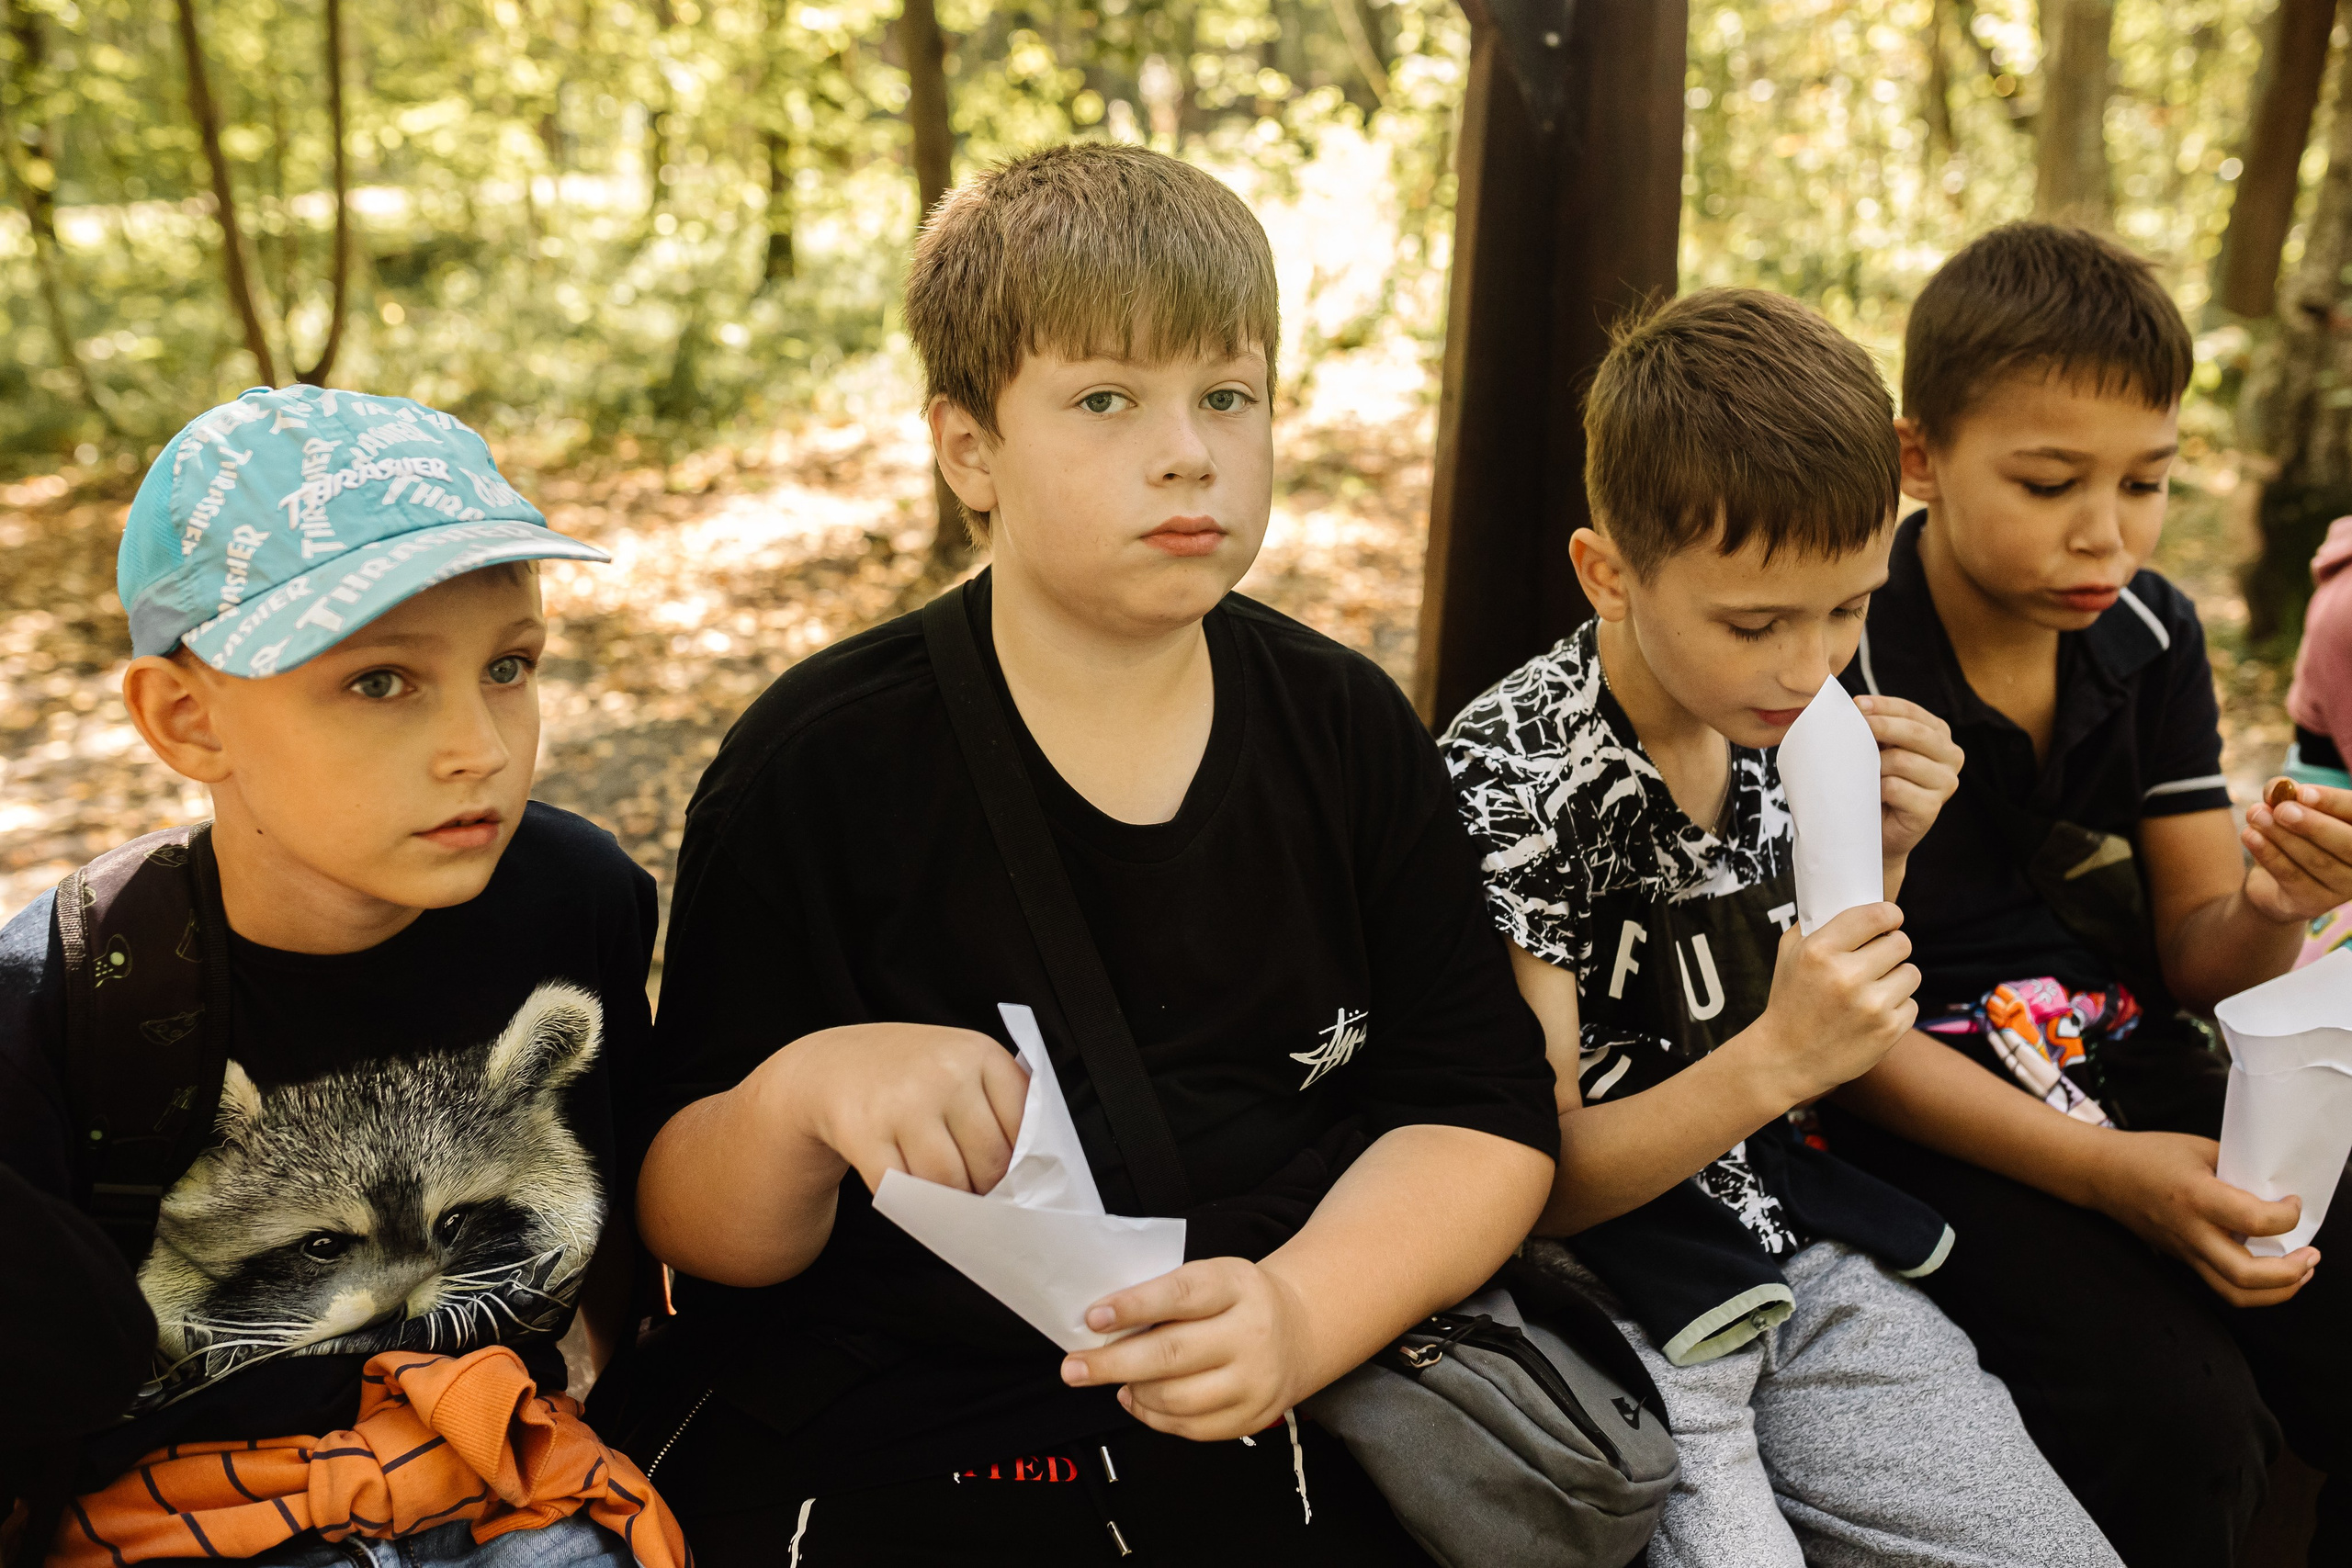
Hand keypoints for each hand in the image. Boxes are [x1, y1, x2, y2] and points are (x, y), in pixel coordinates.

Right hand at [771, 1022, 1027, 1196]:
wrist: (833, 1065)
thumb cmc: (913, 1074)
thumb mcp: (963, 1064)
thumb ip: (1002, 1103)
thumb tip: (1035, 1173)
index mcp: (979, 1052)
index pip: (1025, 1127)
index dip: (1022, 1163)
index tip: (1013, 1177)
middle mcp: (944, 1071)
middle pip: (990, 1161)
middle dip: (987, 1187)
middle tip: (976, 1190)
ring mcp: (902, 1101)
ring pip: (949, 1182)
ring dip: (951, 1200)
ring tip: (946, 1191)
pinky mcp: (863, 1132)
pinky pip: (903, 1190)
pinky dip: (910, 1201)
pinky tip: (909, 1188)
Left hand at [1059, 1257, 1313, 1440]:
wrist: (1298, 1329)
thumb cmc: (1236, 1300)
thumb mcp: (1211, 1276)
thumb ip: (1165, 1294)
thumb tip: (1102, 1325)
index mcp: (1236, 1286)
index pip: (1181, 1294)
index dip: (1134, 1306)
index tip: (1093, 1318)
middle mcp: (1251, 1333)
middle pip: (1172, 1354)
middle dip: (1113, 1363)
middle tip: (1073, 1367)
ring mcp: (1255, 1380)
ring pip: (1176, 1397)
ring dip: (1132, 1390)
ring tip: (1112, 1379)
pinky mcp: (1252, 1417)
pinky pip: (1189, 1427)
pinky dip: (1152, 1415)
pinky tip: (1137, 1398)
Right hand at [1745, 902, 1917, 1104]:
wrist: (1787, 1058)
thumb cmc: (1790, 1000)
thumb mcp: (1789, 954)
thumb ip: (1817, 923)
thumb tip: (1854, 900)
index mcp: (1820, 950)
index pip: (1877, 915)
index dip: (1890, 915)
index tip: (1890, 920)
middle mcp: (1846, 976)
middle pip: (1901, 942)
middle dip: (1892, 947)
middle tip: (1879, 958)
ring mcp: (1871, 1005)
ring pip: (1912, 973)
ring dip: (1897, 978)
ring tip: (1874, 989)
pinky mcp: (1888, 1030)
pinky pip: (1912, 1004)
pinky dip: (1897, 1008)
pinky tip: (1873, 1014)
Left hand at [1854, 694, 1962, 867]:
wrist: (1874, 831)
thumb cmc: (1875, 784)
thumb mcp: (1879, 749)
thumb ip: (1876, 728)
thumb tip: (1856, 707)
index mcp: (1939, 735)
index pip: (1912, 712)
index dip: (1884, 706)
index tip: (1857, 704)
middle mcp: (1950, 756)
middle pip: (1915, 733)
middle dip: (1880, 726)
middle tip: (1852, 725)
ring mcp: (1946, 783)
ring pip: (1902, 760)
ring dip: (1874, 764)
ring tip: (1859, 771)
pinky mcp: (1931, 808)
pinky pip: (1896, 788)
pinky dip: (1876, 788)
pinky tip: (1870, 793)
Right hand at [2085, 1130, 2317, 1305]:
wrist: (2103, 1174)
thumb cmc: (2149, 1155)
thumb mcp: (2200, 1148)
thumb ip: (2239, 1169)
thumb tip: (2275, 1188)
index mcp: (2195, 1196)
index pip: (2255, 1219)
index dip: (2288, 1215)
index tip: (2293, 1202)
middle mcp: (2191, 1231)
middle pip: (2246, 1275)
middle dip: (2291, 1273)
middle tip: (2311, 1255)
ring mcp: (2185, 1251)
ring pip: (2236, 1293)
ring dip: (2278, 1291)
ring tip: (2301, 1272)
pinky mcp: (2184, 1260)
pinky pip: (2224, 1285)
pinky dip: (2257, 1286)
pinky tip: (2272, 1269)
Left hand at [2242, 780, 2351, 923]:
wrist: (2274, 882)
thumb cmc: (2291, 834)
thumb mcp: (2288, 807)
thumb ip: (2286, 794)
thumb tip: (2279, 787)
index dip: (2333, 803)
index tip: (2301, 792)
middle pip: (2347, 844)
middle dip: (2313, 824)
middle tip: (2281, 810)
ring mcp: (2342, 888)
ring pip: (2317, 860)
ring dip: (2282, 836)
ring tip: (2255, 815)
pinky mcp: (2314, 903)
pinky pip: (2292, 876)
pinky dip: (2269, 854)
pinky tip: (2249, 835)